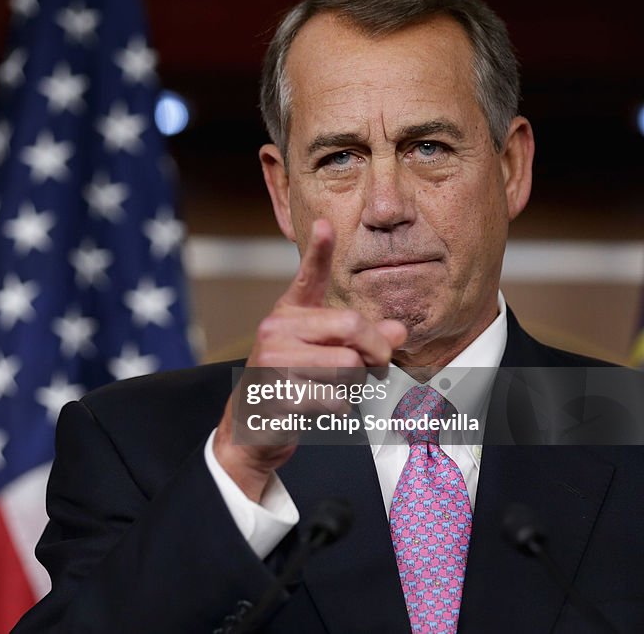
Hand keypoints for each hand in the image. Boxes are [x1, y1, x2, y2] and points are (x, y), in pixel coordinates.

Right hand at [213, 219, 407, 501]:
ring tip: (336, 389)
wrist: (251, 426)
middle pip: (351, 326)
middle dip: (375, 350)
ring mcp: (273, 360)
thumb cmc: (291, 384)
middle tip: (377, 366)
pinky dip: (340, 406)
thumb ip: (362, 339)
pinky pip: (334, 396)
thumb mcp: (324, 354)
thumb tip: (399, 332)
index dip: (318, 250)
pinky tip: (321, 406)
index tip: (326, 225)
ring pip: (348, 364)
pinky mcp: (276, 392)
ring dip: (355, 384)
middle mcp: (276, 329)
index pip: (306, 276)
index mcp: (288, 314)